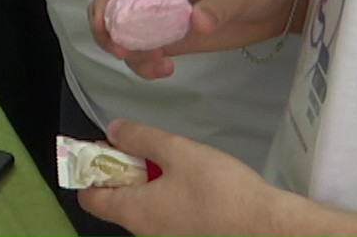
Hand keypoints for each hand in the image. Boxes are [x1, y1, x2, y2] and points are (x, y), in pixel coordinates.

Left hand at [78, 120, 279, 236]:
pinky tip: (188, 178)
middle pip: (114, 200)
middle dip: (122, 171)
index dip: (91, 170)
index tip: (107, 148)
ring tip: (169, 159)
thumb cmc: (220, 189)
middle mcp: (144, 231)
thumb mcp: (176, 151)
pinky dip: (165, 194)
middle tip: (143, 147)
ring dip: (146, 181)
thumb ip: (139, 137)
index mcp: (133, 212)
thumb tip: (112, 131)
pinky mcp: (187, 236)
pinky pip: (163, 214)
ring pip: (141, 206)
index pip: (88, 197)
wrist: (267, 225)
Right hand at [88, 0, 309, 79]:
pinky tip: (166, 71)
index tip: (106, 30)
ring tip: (159, 68)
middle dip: (109, 34)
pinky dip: (148, 64)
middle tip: (125, 55)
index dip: (103, 2)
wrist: (282, 0)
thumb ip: (216, 7)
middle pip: (114, 10)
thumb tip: (196, 24)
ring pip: (129, 35)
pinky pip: (150, 51)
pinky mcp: (178, 38)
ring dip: (132, 54)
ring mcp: (166, 18)